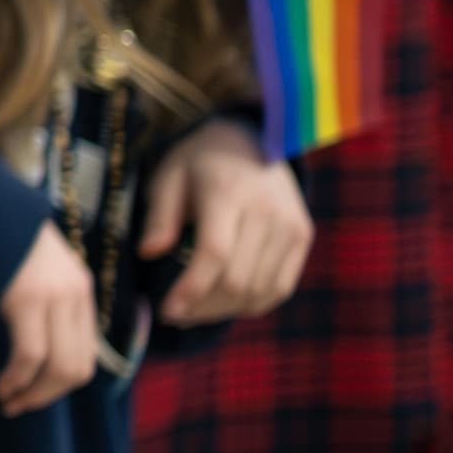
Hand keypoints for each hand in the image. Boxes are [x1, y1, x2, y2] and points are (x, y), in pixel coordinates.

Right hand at [0, 224, 99, 411]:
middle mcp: (75, 296)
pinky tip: (2, 384)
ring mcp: (54, 297)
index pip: (86, 354)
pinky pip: (30, 354)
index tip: (33, 395)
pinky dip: (17, 378)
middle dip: (48, 396)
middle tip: (19, 406)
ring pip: (57, 367)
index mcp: (80, 292)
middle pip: (77, 367)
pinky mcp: (28, 298)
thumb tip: (33, 352)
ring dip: (33, 393)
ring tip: (8, 400)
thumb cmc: (0, 239)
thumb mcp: (35, 272)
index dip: (62, 385)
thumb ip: (43, 304)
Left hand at [144, 120, 314, 324]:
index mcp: (228, 193)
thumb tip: (148, 253)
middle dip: (203, 307)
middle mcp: (267, 210)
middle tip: (176, 316)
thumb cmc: (199, 160)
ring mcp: (291, 224)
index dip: (191, 290)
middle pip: (238, 279)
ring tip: (196, 312)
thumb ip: (160, 216)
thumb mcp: (169, 176)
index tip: (167, 310)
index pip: (214, 254)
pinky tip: (226, 304)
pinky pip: (280, 286)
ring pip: (260, 290)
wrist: (251, 137)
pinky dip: (253, 303)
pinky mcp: (303, 235)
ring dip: (225, 311)